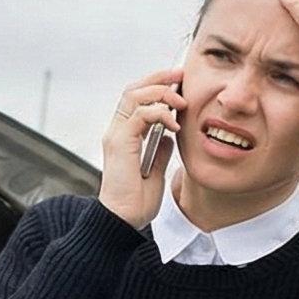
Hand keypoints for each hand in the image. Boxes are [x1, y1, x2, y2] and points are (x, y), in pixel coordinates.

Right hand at [97, 67, 184, 227]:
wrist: (123, 221)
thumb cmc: (135, 201)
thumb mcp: (155, 171)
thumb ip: (159, 151)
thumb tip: (169, 136)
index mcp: (124, 136)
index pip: (137, 99)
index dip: (157, 85)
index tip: (180, 83)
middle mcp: (117, 131)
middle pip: (133, 89)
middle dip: (159, 78)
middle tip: (182, 77)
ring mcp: (116, 136)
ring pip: (134, 96)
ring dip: (161, 92)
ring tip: (180, 100)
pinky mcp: (120, 144)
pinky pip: (140, 115)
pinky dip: (160, 113)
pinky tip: (174, 124)